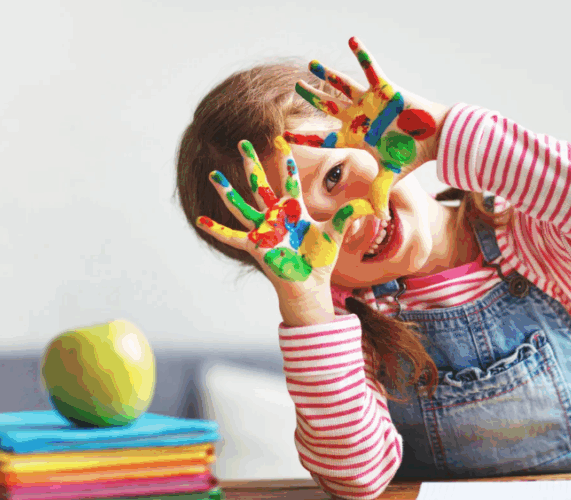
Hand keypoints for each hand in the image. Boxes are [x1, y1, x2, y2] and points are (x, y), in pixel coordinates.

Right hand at [196, 137, 373, 322]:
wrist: (311, 285)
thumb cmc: (320, 260)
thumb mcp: (336, 234)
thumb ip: (348, 216)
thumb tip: (371, 205)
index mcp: (295, 212)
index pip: (290, 182)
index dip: (287, 164)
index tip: (282, 144)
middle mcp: (276, 218)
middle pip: (261, 185)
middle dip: (252, 164)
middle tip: (243, 143)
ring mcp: (264, 231)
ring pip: (242, 206)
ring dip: (227, 191)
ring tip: (213, 176)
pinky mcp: (256, 246)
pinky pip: (232, 236)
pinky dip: (216, 229)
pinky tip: (200, 221)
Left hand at [289, 37, 448, 219]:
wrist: (434, 137)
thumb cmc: (412, 154)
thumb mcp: (392, 175)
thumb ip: (380, 193)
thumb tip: (379, 220)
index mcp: (356, 136)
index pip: (324, 137)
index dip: (304, 137)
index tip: (283, 136)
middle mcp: (359, 116)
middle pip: (328, 106)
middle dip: (311, 98)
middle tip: (296, 88)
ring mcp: (370, 101)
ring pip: (342, 85)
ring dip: (327, 74)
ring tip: (311, 65)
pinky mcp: (384, 87)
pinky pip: (370, 67)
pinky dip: (362, 53)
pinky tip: (352, 39)